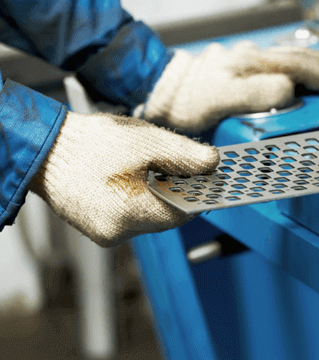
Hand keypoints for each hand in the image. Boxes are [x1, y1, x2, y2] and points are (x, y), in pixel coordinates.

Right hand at [31, 112, 218, 246]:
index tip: (210, 175)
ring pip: (149, 214)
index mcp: (132, 215)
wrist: (46, 149)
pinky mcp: (97, 226)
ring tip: (151, 164)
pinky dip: (138, 196)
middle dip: (178, 189)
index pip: (184, 212)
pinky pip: (131, 213)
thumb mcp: (149, 142)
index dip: (199, 192)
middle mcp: (118, 233)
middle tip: (181, 163)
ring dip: (158, 192)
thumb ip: (186, 155)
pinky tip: (134, 174)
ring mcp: (106, 232)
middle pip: (167, 215)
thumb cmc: (92, 144)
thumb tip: (214, 164)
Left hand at [140, 41, 318, 132]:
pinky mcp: (251, 61)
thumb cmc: (186, 104)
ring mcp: (253, 58)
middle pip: (302, 60)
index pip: (296, 72)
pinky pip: (289, 58)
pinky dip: (312, 63)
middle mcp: (253, 58)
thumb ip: (252, 95)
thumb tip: (289, 91)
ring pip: (298, 56)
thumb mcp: (214, 103)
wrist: (162, 91)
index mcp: (248, 68)